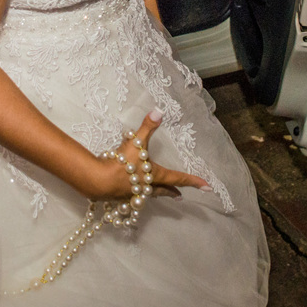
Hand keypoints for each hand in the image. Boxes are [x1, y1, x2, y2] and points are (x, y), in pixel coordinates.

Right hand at [83, 110, 208, 200]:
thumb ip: (147, 127)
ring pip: (149, 194)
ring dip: (157, 193)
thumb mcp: (136, 142)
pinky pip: (134, 196)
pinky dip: (138, 193)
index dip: (193, 181)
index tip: (207, 187)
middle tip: (180, 195)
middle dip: (172, 192)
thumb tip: (159, 111)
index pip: (179, 178)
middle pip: (163, 190)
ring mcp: (134, 193)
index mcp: (155, 175)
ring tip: (159, 193)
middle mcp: (147, 187)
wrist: (99, 182)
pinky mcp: (121, 196)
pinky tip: (132, 190)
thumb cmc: (122, 164)